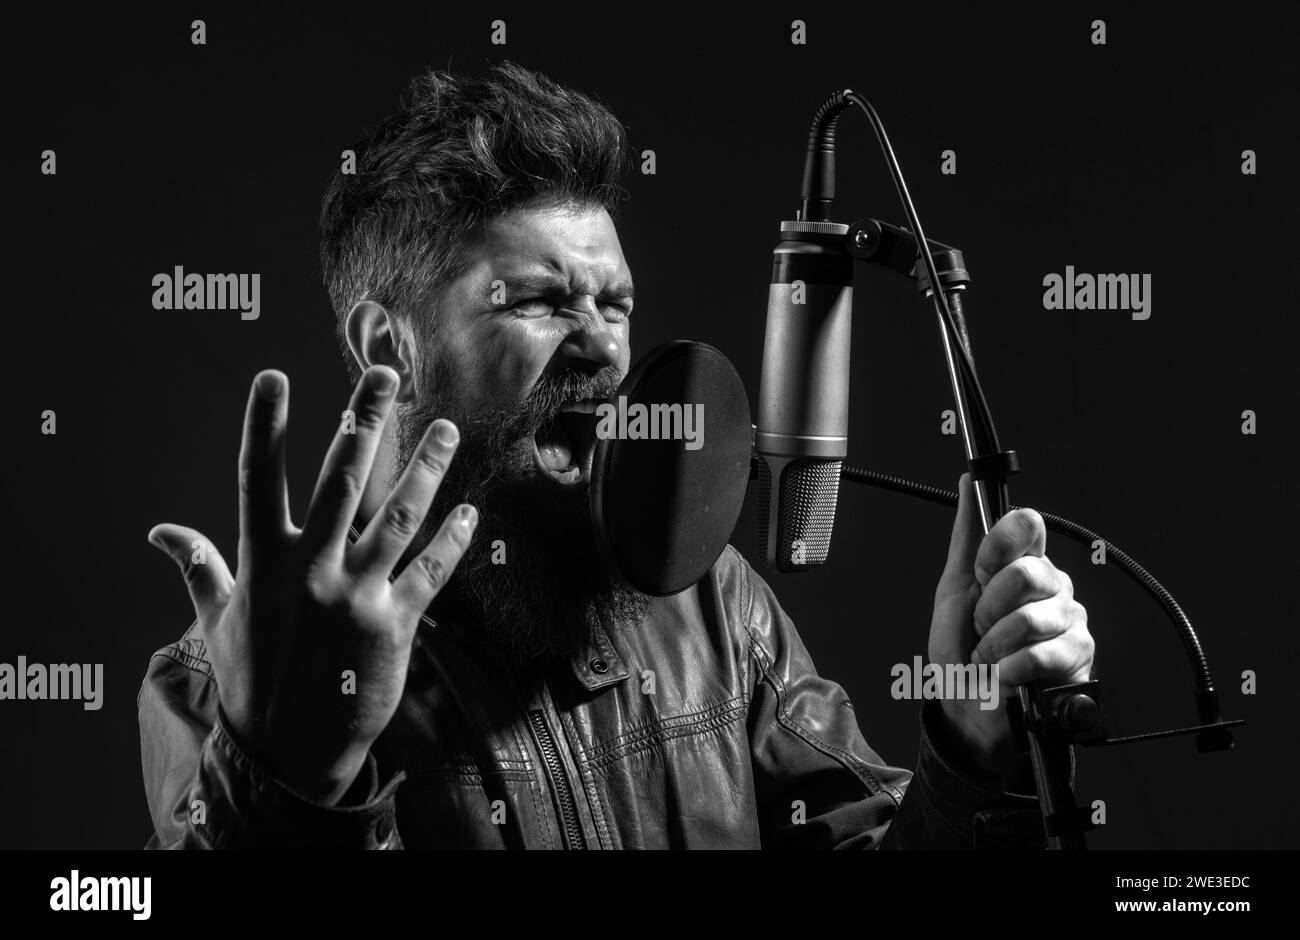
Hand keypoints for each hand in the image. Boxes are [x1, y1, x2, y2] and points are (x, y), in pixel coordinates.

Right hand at [148, 366, 476, 803]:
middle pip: (341, 480)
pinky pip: (431, 571)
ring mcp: (357, 596)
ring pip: (400, 516)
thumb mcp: (218, 620)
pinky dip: (452, 540)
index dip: (263, 427)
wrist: (290, 750)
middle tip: (382, 372)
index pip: (257, 481)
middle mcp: (311, 571)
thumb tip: (159, 532)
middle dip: (362, 421)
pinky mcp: (397, 625)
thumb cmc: (252, 678)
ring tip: (443, 428)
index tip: (272, 378)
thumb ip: (198, 567)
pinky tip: (470, 512)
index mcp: (262, 563)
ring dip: (425, 468)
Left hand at [928, 473, 1093, 783]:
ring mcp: (1070, 620)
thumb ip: (966, 536)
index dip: (997, 547)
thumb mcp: (953, 588)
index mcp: (1026, 563)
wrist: (966, 706)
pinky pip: (1040, 654)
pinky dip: (1008, 670)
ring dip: (994, 646)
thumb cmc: (960, 648)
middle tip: (982, 629)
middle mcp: (1054, 586)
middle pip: (1026, 573)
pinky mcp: (1080, 656)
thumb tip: (967, 481)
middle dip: (988, 609)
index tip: (979, 574)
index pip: (1027, 524)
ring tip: (991, 657)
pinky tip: (1004, 677)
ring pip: (1029, 618)